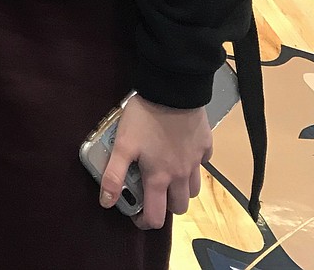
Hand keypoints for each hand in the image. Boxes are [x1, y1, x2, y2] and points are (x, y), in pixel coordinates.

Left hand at [100, 95, 209, 229]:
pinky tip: (182, 150)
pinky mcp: (206, 145)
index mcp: (159, 178)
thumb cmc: (145, 117)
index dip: (145, 222)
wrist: (172, 91)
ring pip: (194, 190)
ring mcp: (196, 161)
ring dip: (182, 189)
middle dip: (166, 206)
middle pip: (179, 208)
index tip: (137, 215)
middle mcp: (181, 175)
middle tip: (153, 190)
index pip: (156, 217)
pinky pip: (203, 163)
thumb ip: (114, 174)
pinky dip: (194, 164)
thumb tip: (107, 202)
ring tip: (167, 173)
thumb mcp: (122, 144)